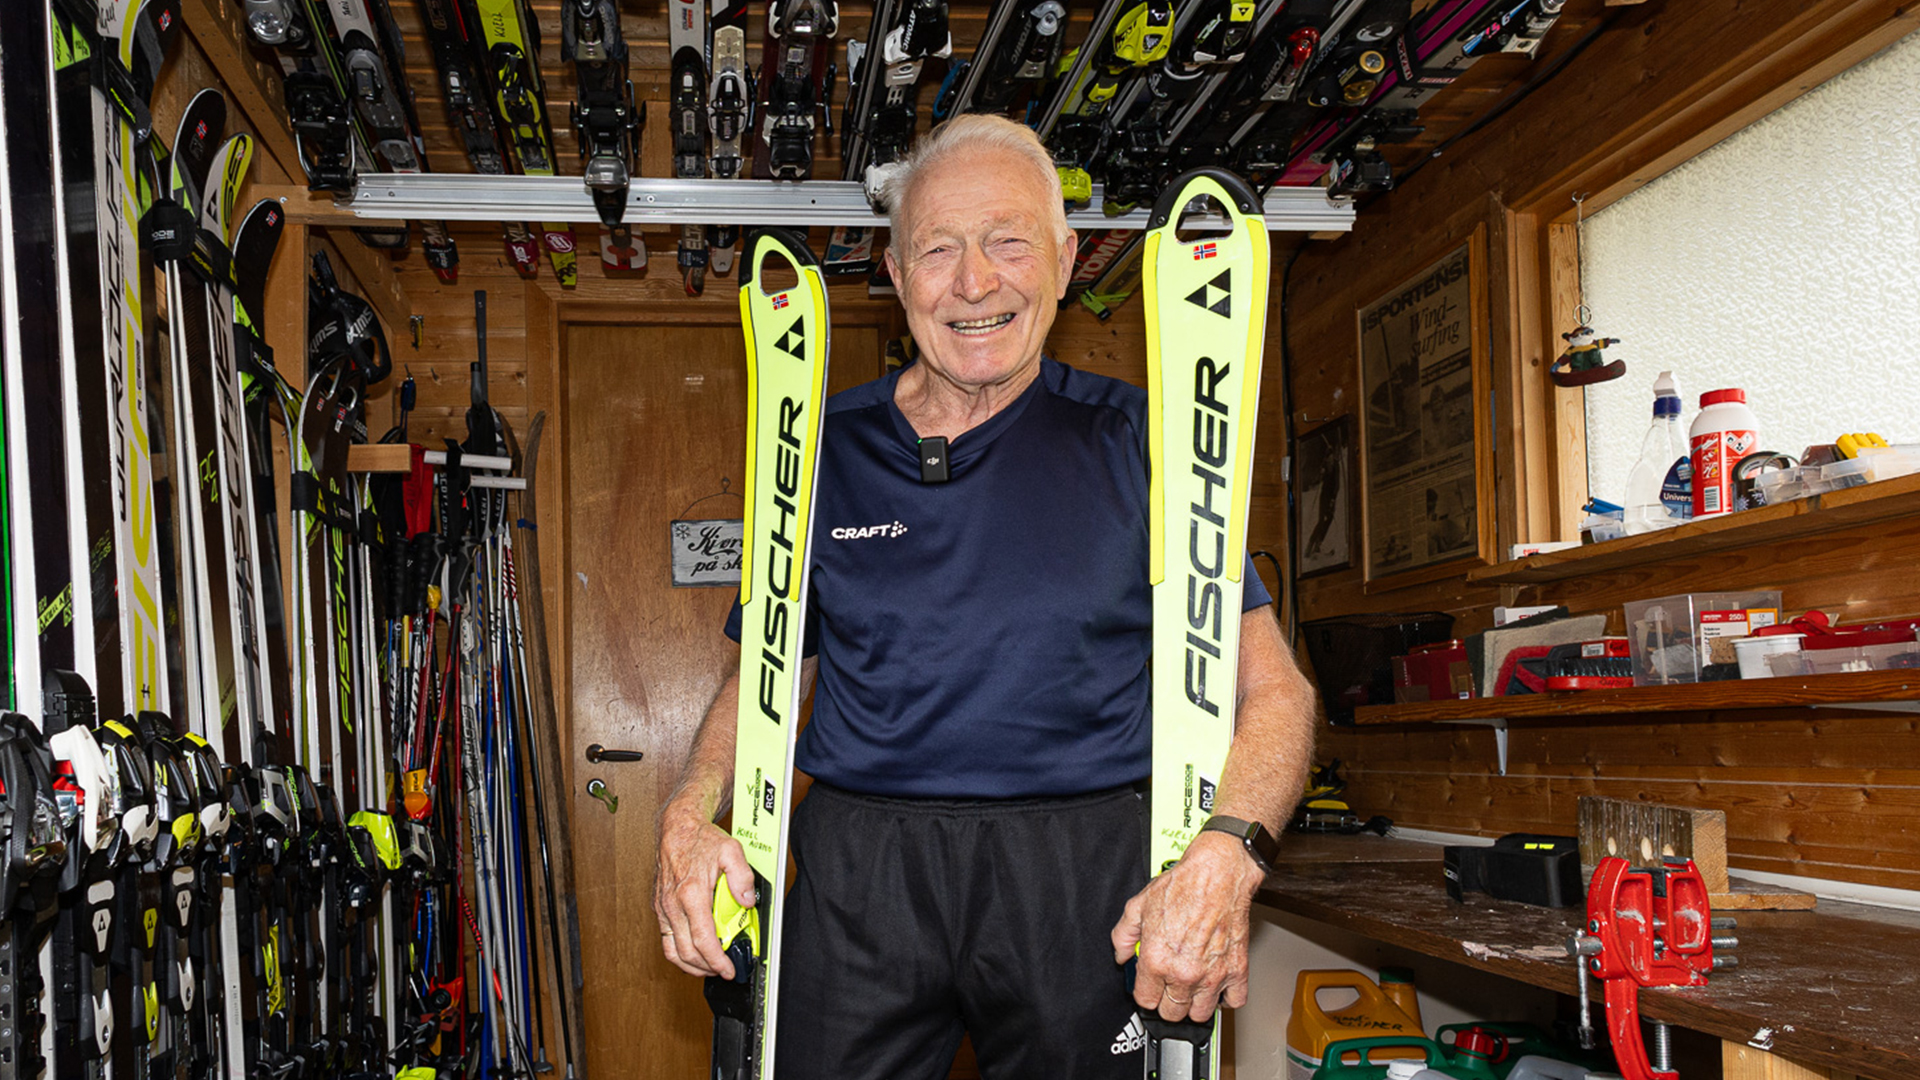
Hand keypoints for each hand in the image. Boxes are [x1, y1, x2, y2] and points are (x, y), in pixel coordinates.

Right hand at [652, 800, 756, 978]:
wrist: (677, 829)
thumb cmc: (701, 839)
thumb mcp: (731, 850)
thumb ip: (743, 876)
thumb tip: (747, 901)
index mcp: (691, 893)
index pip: (703, 939)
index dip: (716, 960)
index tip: (727, 970)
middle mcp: (673, 904)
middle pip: (687, 952)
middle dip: (707, 968)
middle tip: (723, 971)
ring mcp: (663, 908)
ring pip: (673, 951)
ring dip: (691, 965)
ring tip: (710, 967)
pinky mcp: (659, 909)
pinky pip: (666, 940)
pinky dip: (680, 953)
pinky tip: (694, 953)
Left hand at [1111, 830, 1267, 1022]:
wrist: (1218, 873)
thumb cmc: (1183, 885)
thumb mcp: (1138, 905)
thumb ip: (1123, 936)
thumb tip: (1122, 955)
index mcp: (1157, 960)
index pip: (1145, 1000)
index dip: (1145, 993)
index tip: (1150, 987)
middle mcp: (1184, 973)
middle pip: (1172, 1012)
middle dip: (1167, 1001)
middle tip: (1169, 985)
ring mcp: (1212, 975)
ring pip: (1200, 1014)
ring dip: (1194, 1004)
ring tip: (1191, 987)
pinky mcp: (1237, 971)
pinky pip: (1233, 1002)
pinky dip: (1226, 998)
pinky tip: (1216, 985)